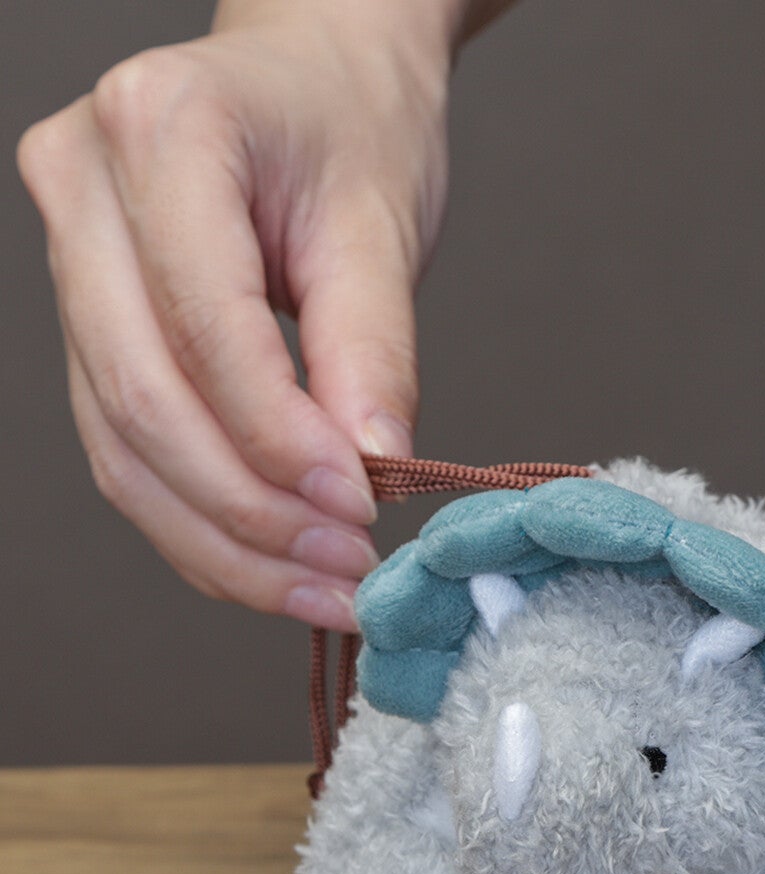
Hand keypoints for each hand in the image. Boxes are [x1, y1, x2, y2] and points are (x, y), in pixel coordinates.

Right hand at [16, 0, 476, 629]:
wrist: (315, 78)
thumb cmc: (350, 128)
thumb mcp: (381, 225)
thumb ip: (372, 350)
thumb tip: (369, 468)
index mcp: (158, 132)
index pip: (202, 327)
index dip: (277, 440)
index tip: (358, 507)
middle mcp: (81, 190)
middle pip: (142, 398)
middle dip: (250, 511)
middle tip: (346, 570)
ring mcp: (68, 261)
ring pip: (122, 447)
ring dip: (225, 543)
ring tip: (324, 589)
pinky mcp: (88, 326)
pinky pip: (130, 452)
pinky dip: (203, 526)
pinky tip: (274, 568)